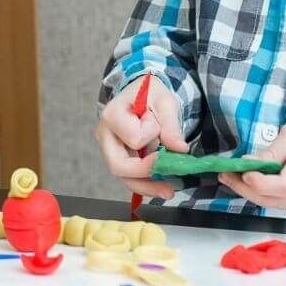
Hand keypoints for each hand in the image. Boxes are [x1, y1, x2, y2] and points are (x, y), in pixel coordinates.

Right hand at [95, 75, 187, 199]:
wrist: (142, 93)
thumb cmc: (150, 94)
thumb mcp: (165, 102)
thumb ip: (171, 125)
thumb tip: (180, 149)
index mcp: (113, 114)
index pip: (134, 138)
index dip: (151, 135)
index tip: (158, 124)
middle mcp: (105, 134)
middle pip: (118, 165)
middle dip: (145, 176)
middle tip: (169, 184)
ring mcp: (109, 148)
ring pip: (123, 177)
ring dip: (147, 187)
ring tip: (168, 191)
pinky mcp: (118, 157)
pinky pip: (129, 177)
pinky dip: (146, 184)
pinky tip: (162, 188)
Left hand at [216, 119, 285, 211]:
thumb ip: (273, 150)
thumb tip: (248, 163)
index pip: (282, 186)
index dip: (259, 183)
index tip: (242, 170)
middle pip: (272, 199)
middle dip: (244, 188)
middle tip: (225, 174)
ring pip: (272, 204)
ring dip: (249, 193)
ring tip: (231, 177)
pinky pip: (279, 203)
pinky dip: (261, 195)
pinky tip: (249, 183)